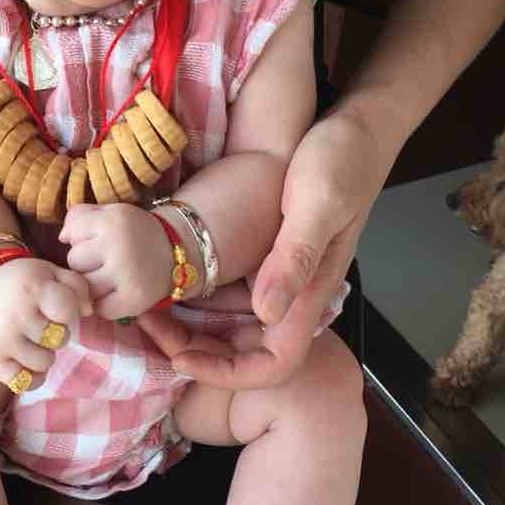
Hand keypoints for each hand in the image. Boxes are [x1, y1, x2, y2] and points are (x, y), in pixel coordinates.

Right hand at [0, 256, 92, 387]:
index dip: (69, 312)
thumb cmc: (24, 282)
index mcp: (34, 289)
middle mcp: (17, 315)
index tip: (57, 308)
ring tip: (33, 340)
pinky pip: (24, 383)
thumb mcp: (53, 273)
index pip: (68, 311)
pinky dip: (31, 377)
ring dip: (44, 354)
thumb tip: (89, 312)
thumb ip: (78, 286)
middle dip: (57, 332)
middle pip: (60, 339)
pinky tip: (27, 360)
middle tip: (43, 324)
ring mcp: (3, 339)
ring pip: (44, 363)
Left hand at [59, 203, 172, 319]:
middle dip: (85, 261)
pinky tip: (116, 292)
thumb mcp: (110, 213)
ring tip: (110, 276)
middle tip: (106, 260)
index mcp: (113, 221)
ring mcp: (127, 276)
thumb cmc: (135, 233)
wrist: (176, 253)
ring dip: (93, 284)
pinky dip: (104, 304)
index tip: (97, 239)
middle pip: (75, 261)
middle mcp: (120, 247)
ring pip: (85, 286)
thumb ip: (80, 216)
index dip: (81, 238)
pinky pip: (100, 308)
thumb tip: (62, 237)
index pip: (71, 233)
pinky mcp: (134, 301)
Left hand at [141, 107, 387, 387]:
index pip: (274, 364)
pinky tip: (165, 275)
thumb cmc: (342, 162)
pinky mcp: (266, 256)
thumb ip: (295, 257)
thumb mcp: (317, 203)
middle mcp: (294, 293)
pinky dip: (195, 291)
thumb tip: (267, 311)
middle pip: (243, 351)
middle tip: (145, 325)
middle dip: (194, 350)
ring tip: (145, 306)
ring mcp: (279, 276)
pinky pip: (228, 290)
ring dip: (189, 324)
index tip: (180, 357)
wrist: (359, 131)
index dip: (227, 374)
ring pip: (231, 323)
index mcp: (310, 292)